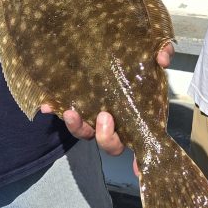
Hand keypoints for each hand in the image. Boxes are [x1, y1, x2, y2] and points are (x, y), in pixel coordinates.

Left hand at [43, 42, 174, 173]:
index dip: (140, 160)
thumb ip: (160, 53)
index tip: (136, 168)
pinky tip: (45, 105)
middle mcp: (115, 120)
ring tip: (70, 111)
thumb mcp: (148, 51)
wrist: (99, 39)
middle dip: (105, 137)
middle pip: (109, 143)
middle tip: (104, 117)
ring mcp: (93, 115)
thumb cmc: (130, 55)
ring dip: (77, 126)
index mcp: (136, 114)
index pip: (140, 141)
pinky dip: (53, 110)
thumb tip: (162, 59)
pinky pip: (63, 113)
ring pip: (85, 132)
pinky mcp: (75, 103)